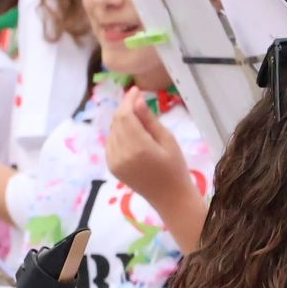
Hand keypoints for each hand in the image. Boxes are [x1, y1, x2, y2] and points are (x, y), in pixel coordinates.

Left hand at [106, 89, 193, 206]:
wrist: (169, 197)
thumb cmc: (175, 168)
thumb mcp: (168, 140)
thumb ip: (150, 120)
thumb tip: (137, 101)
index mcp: (139, 147)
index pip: (125, 116)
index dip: (128, 100)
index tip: (136, 90)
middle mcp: (122, 154)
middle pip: (117, 122)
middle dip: (125, 108)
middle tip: (137, 99)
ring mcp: (114, 161)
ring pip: (112, 131)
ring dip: (121, 120)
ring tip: (136, 116)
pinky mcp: (112, 166)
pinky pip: (111, 142)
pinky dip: (118, 132)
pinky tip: (131, 132)